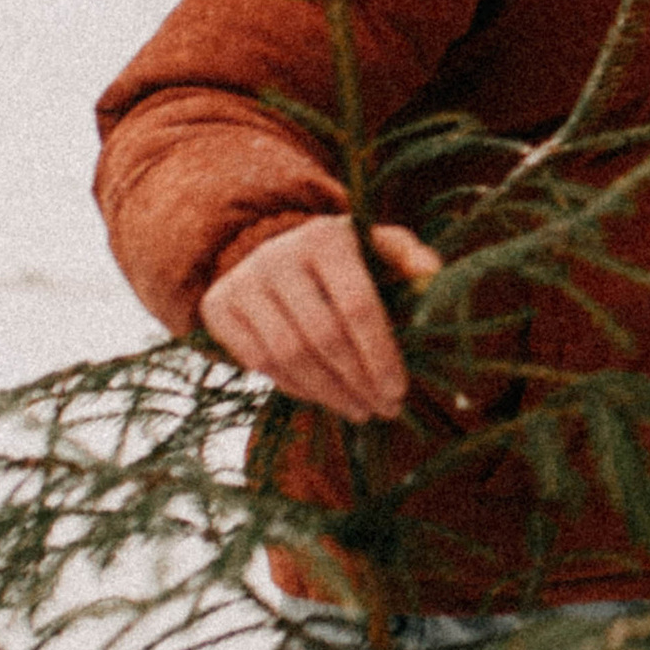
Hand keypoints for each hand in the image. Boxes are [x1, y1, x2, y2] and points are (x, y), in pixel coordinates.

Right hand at [200, 218, 442, 423]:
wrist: (270, 248)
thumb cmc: (340, 258)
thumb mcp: (376, 247)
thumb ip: (407, 258)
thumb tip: (432, 273)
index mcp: (326, 239)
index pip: (357, 306)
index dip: (380, 354)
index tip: (399, 391)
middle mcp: (278, 255)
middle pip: (323, 336)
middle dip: (358, 382)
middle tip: (384, 410)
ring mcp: (243, 281)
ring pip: (288, 355)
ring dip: (328, 393)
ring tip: (359, 411)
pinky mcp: (218, 306)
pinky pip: (258, 362)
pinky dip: (294, 387)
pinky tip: (323, 397)